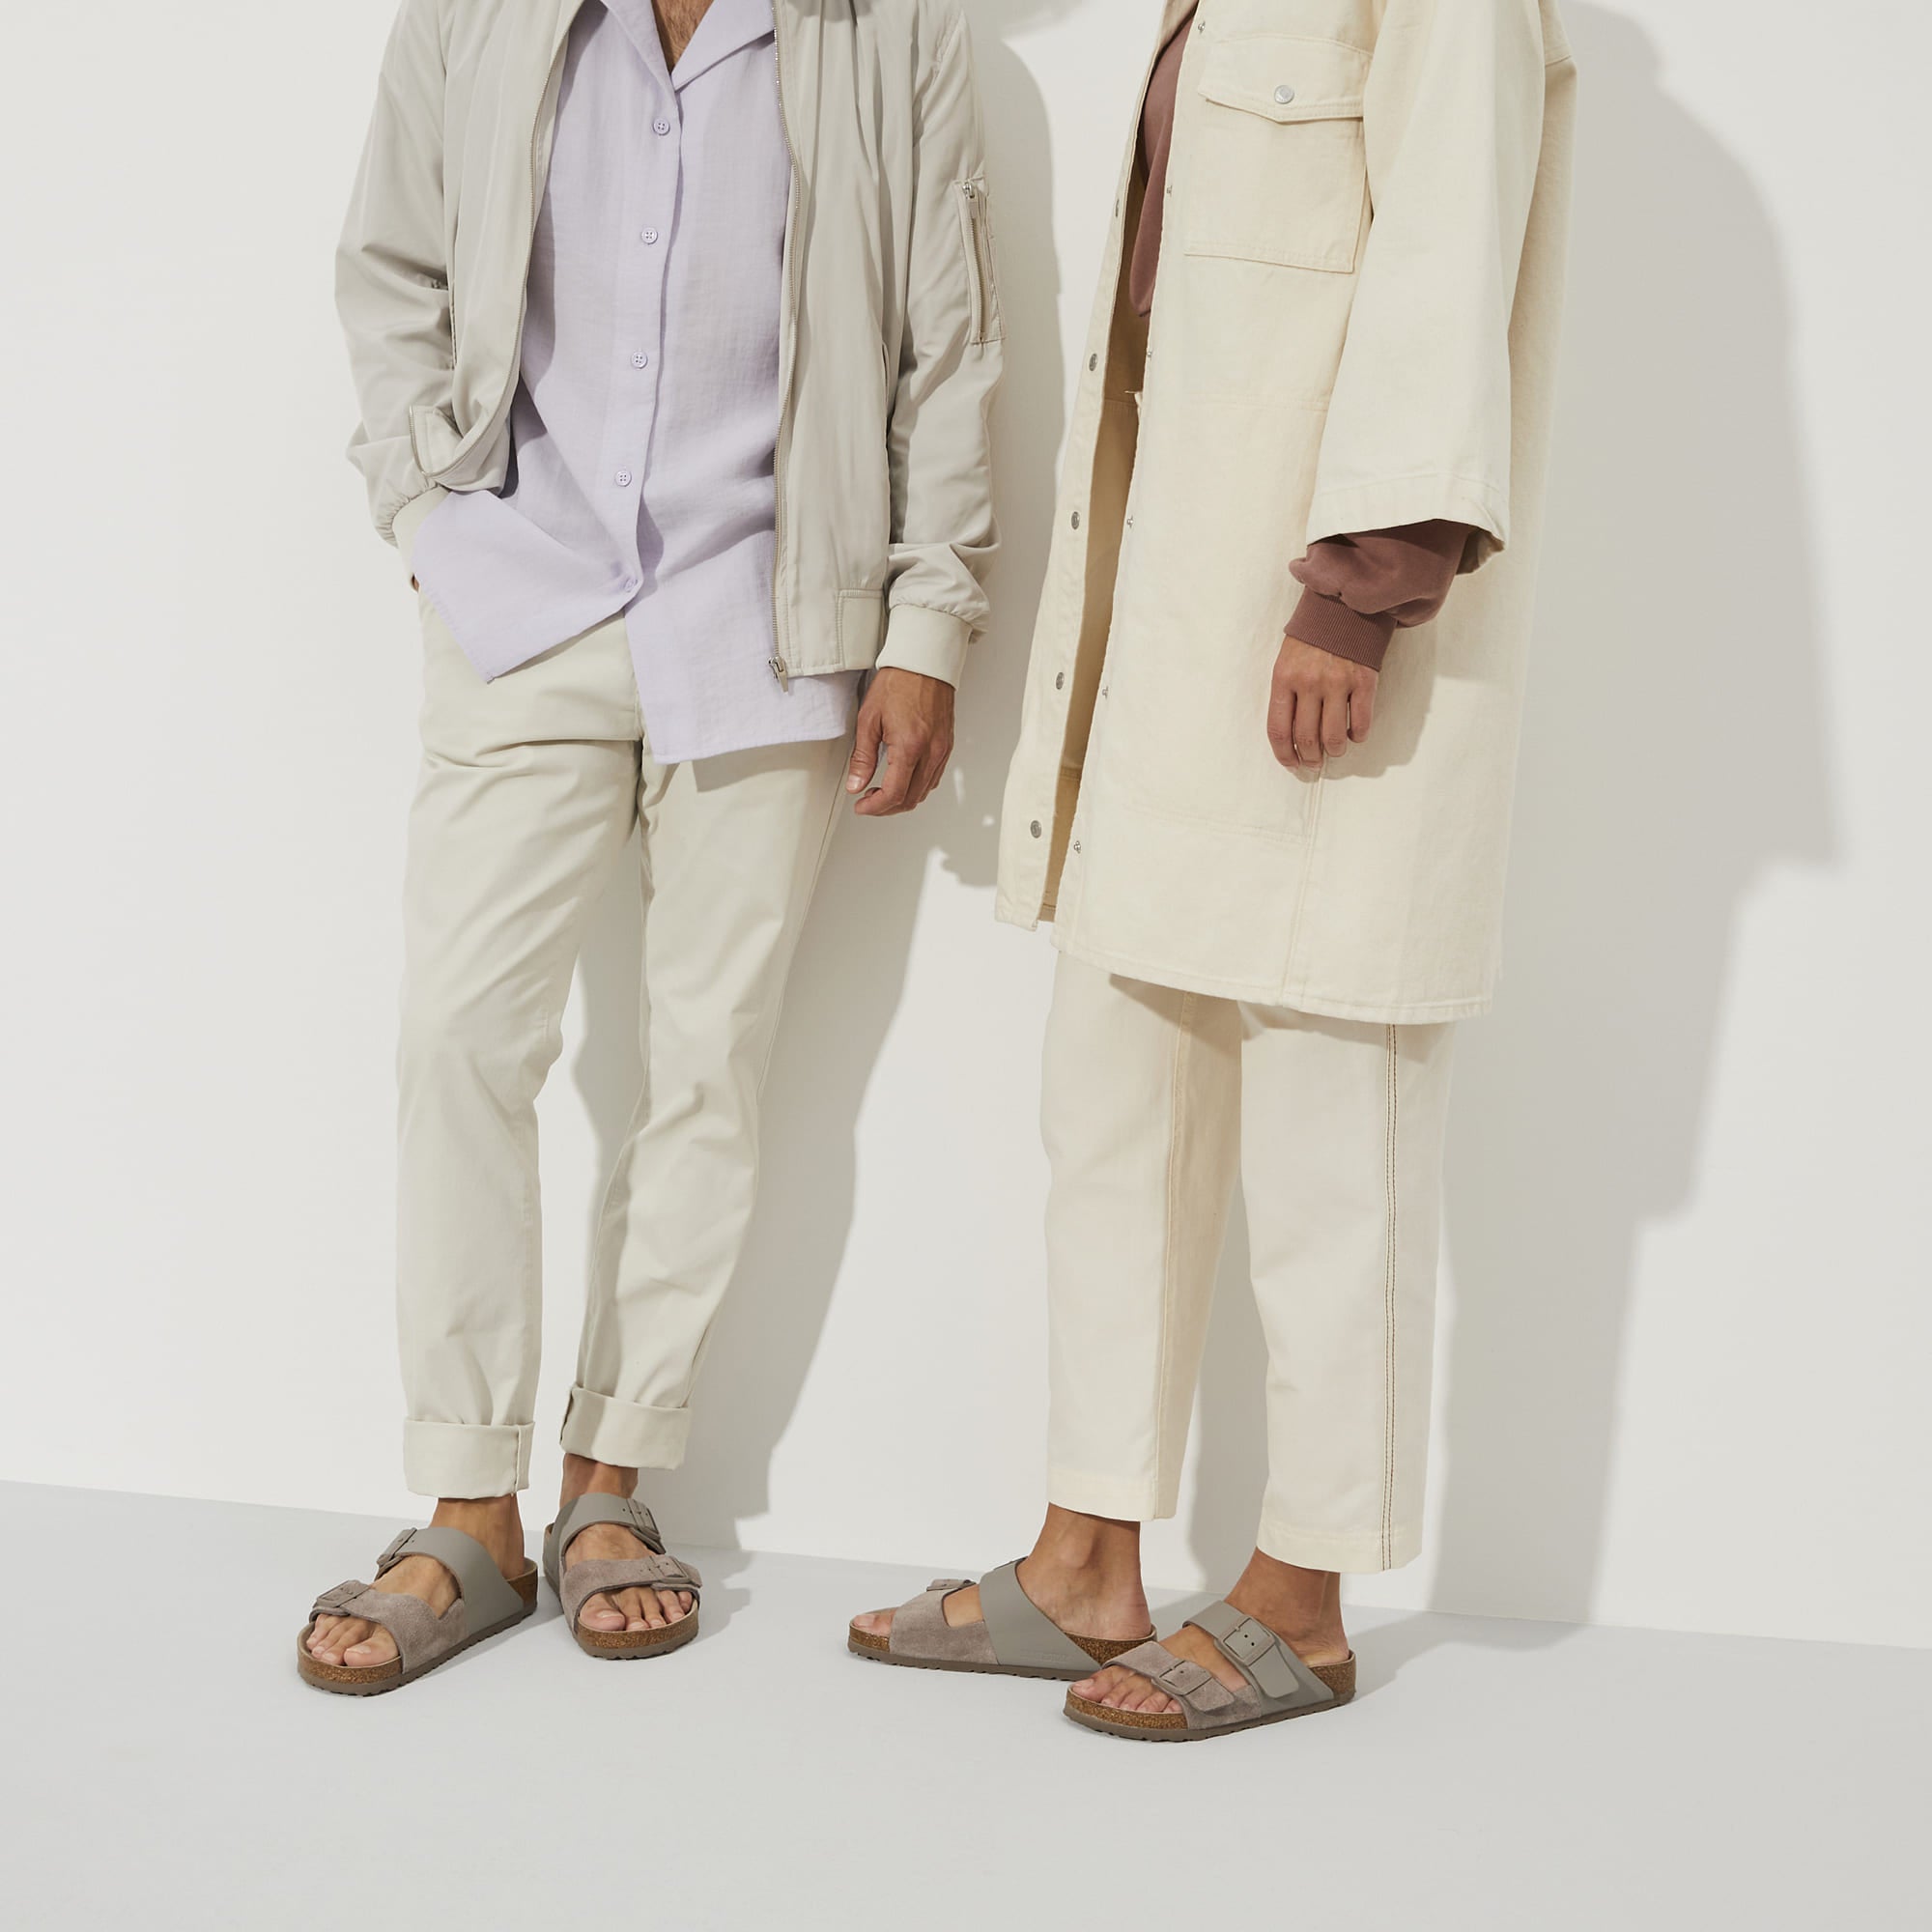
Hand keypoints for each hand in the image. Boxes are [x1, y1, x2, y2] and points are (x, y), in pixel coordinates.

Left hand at [847, 669, 954, 815]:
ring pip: (924, 792)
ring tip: (882, 792)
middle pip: (911, 799)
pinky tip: (903, 779)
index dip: (875, 807)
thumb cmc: (899, 683)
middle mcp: (931, 752)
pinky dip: (917, 787)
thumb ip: (863, 757)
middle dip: (887, 807)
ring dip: (902, 799)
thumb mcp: (869, 719)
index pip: (894, 794)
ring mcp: (942, 750)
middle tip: (868, 801)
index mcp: (910, 746)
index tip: (862, 806)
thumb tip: (857, 784)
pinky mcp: (947, 746)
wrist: (924, 663)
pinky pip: (934, 778)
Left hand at [1268, 633, 1377, 768]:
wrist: (1344, 606)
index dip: (1284, 754)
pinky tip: (1354, 734)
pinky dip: (1358, 736)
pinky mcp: (1364, 681)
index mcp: (1284, 678)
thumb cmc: (1313, 636)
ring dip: (1334, 751)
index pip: (1279, 730)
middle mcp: (1309, 683)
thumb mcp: (1287, 660)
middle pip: (1306, 738)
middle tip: (1314, 762)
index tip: (1291, 763)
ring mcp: (1337, 682)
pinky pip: (1361, 723)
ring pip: (1333, 737)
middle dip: (1310, 758)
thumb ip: (1287, 694)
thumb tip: (1292, 734)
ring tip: (1335, 750)